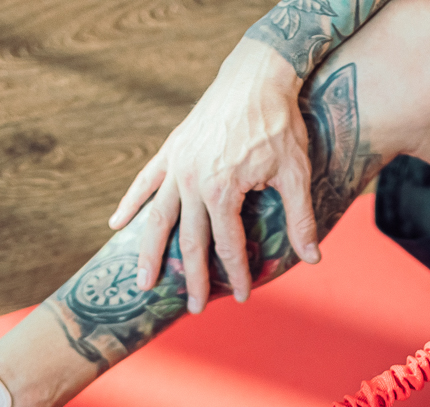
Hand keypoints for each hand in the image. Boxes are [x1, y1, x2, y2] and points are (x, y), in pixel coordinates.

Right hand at [108, 39, 321, 314]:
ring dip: (149, 253)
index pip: (228, 246)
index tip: (242, 297)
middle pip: (189, 242)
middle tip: (195, 307)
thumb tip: (313, 258)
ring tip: (143, 283)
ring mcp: (177, 165)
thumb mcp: (296, 173)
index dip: (237, 275)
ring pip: (158, 219)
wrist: (256, 75)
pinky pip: (145, 182)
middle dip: (193, 278)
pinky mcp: (171, 150)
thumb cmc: (280, 124)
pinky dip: (130, 203)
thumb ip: (299, 219)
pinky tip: (116, 225)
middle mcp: (192, 182)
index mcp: (222, 192)